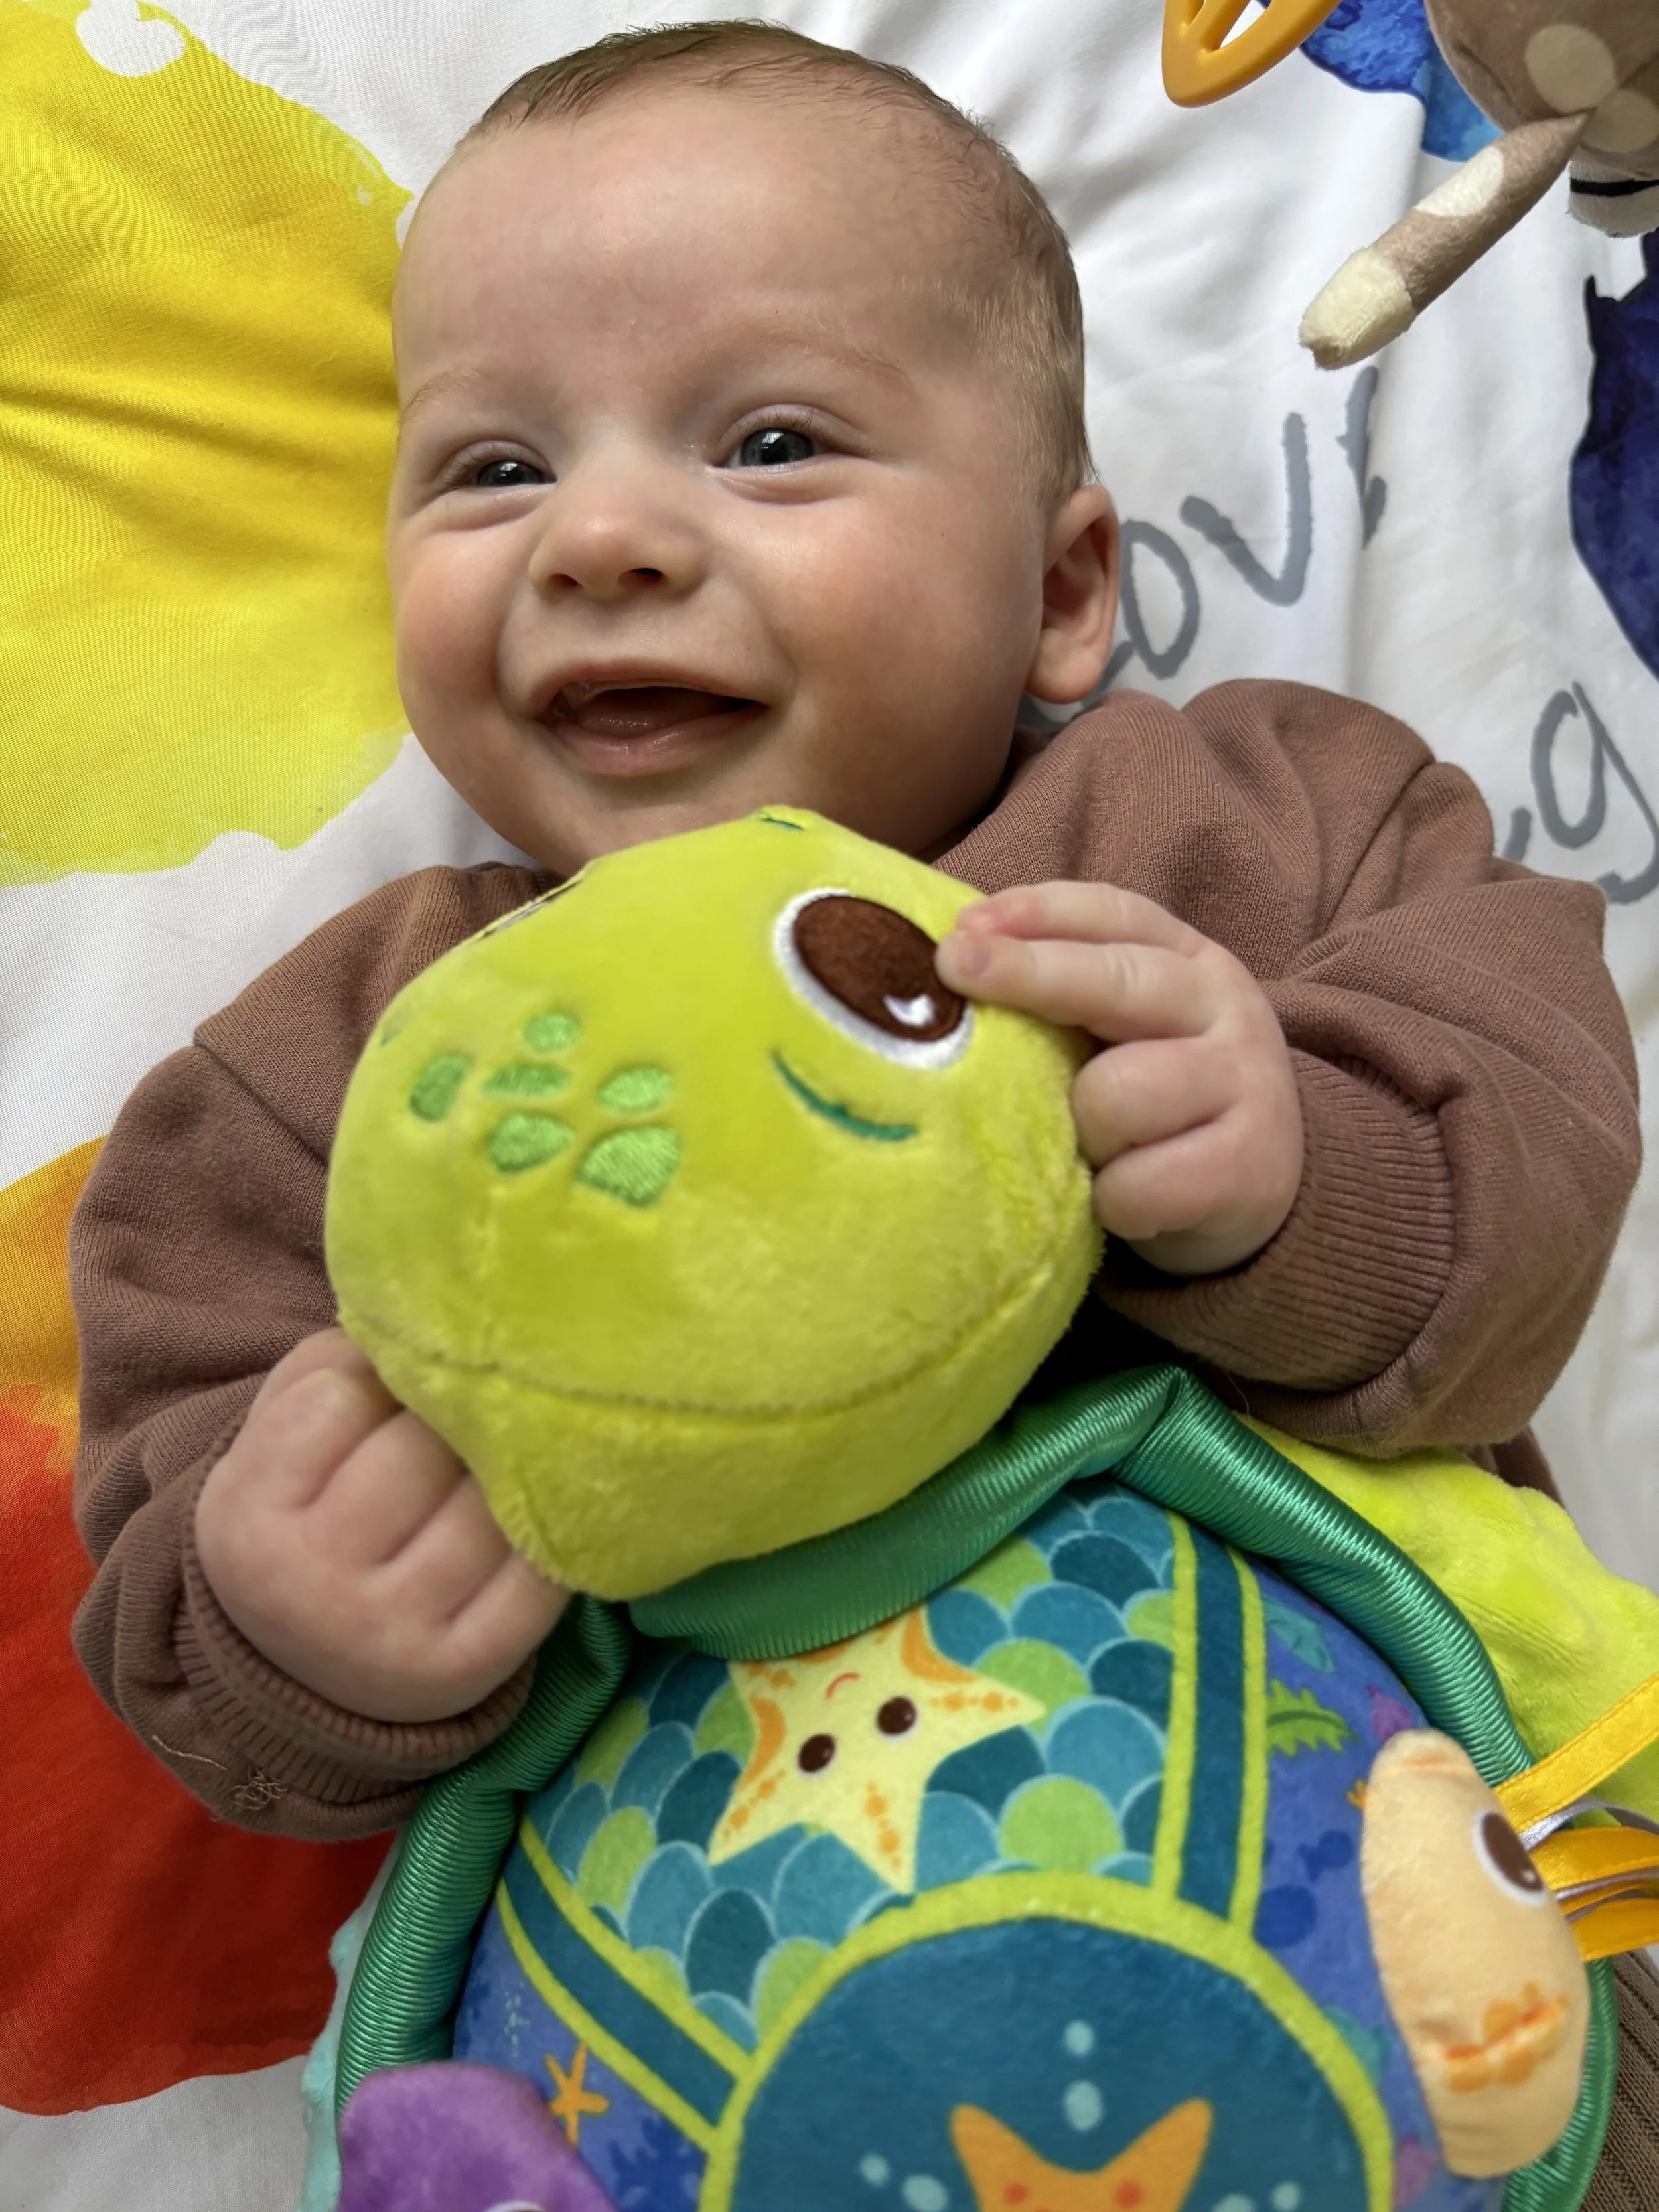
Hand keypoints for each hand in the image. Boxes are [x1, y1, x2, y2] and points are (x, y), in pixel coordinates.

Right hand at [195, 1329, 566, 1722]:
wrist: (310, 1664)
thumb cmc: (309, 1510)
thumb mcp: (277, 1435)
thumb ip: (335, 1362)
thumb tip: (438, 1312)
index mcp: (247, 1518)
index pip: (338, 1395)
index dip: (378, 1379)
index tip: (386, 1395)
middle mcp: (311, 1587)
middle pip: (421, 1448)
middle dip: (450, 1421)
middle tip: (456, 1426)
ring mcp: (391, 1634)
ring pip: (488, 1503)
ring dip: (503, 1473)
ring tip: (488, 1473)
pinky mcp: (469, 1668)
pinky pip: (541, 1568)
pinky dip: (548, 1531)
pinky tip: (529, 1519)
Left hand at [936, 882, 1303, 1276]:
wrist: (1259, 1190)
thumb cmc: (1159, 1103)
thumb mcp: (1122, 1032)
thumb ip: (1062, 993)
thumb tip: (951, 958)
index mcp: (1190, 961)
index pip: (1113, 915)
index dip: (1038, 912)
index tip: (964, 925)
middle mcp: (1226, 1007)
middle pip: (1116, 981)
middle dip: (1029, 973)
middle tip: (953, 966)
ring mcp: (1246, 1083)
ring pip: (1116, 1094)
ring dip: (1083, 1133)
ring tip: (1095, 1152)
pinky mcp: (1250, 1166)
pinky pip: (1140, 1184)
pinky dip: (1116, 1201)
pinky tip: (1126, 1201)